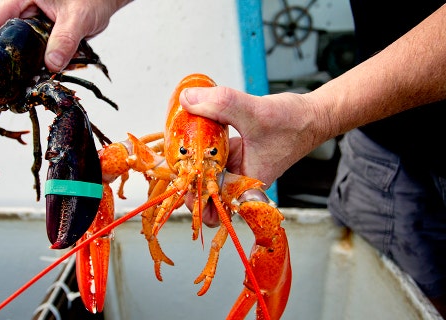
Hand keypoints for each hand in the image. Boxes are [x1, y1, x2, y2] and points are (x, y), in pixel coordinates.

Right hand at [0, 0, 129, 71]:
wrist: (107, 2)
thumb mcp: (78, 17)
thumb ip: (65, 39)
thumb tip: (52, 64)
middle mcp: (27, 11)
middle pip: (5, 36)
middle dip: (5, 58)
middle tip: (0, 80)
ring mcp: (36, 26)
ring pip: (22, 48)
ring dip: (24, 65)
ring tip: (19, 84)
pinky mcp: (47, 37)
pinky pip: (38, 54)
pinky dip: (40, 66)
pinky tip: (41, 77)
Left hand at [179, 86, 324, 225]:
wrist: (312, 115)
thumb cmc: (294, 123)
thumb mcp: (254, 112)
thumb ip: (220, 104)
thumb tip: (189, 99)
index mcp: (244, 186)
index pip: (212, 208)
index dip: (191, 200)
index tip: (177, 181)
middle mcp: (237, 181)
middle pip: (202, 196)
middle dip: (185, 182)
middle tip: (171, 164)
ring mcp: (234, 167)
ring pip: (204, 174)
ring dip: (189, 163)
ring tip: (175, 149)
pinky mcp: (233, 153)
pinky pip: (210, 156)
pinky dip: (199, 147)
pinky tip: (189, 133)